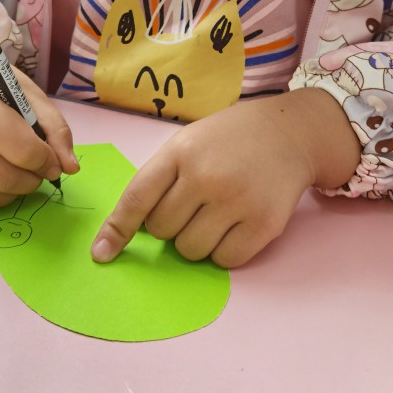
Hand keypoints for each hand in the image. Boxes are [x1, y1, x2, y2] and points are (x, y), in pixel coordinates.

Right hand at [0, 41, 79, 207]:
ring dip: (15, 192)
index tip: (53, 159)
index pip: (22, 151)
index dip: (47, 161)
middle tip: (40, 169)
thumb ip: (55, 129)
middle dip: (33, 180)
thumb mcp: (29, 94)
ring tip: (23, 174)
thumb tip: (71, 169)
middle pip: (5, 178)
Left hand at [91, 89, 360, 267]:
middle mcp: (205, 176)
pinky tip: (236, 224)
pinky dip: (225, 251)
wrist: (291, 131)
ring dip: (197, 240)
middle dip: (170, 225)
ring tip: (217, 212)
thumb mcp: (189, 141)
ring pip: (191, 250)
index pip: (137, 198)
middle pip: (162, 231)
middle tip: (193, 204)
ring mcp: (236, 201)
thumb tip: (129, 228)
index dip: (116, 230)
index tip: (101, 254)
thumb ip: (161, 177)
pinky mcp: (264, 224)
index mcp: (180, 152)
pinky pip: (225, 261)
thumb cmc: (230, 138)